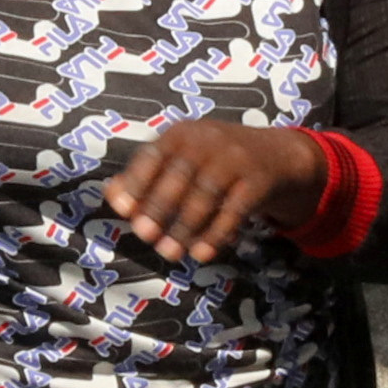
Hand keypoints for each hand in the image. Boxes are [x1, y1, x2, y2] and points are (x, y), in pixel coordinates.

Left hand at [100, 121, 324, 266]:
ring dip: (185, 227)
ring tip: (170, 253)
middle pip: (179, 176)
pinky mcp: (258, 180)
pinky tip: (202, 253)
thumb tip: (111, 196)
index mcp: (182, 134)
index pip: (153, 155)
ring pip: (206, 195)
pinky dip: (217, 233)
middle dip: (159, 208)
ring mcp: (235, 159)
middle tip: (145, 236)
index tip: (123, 210)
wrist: (275, 154)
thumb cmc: (213, 159)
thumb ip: (146, 174)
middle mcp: (208, 140)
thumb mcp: (181, 156)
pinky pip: (235, 210)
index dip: (137, 182)